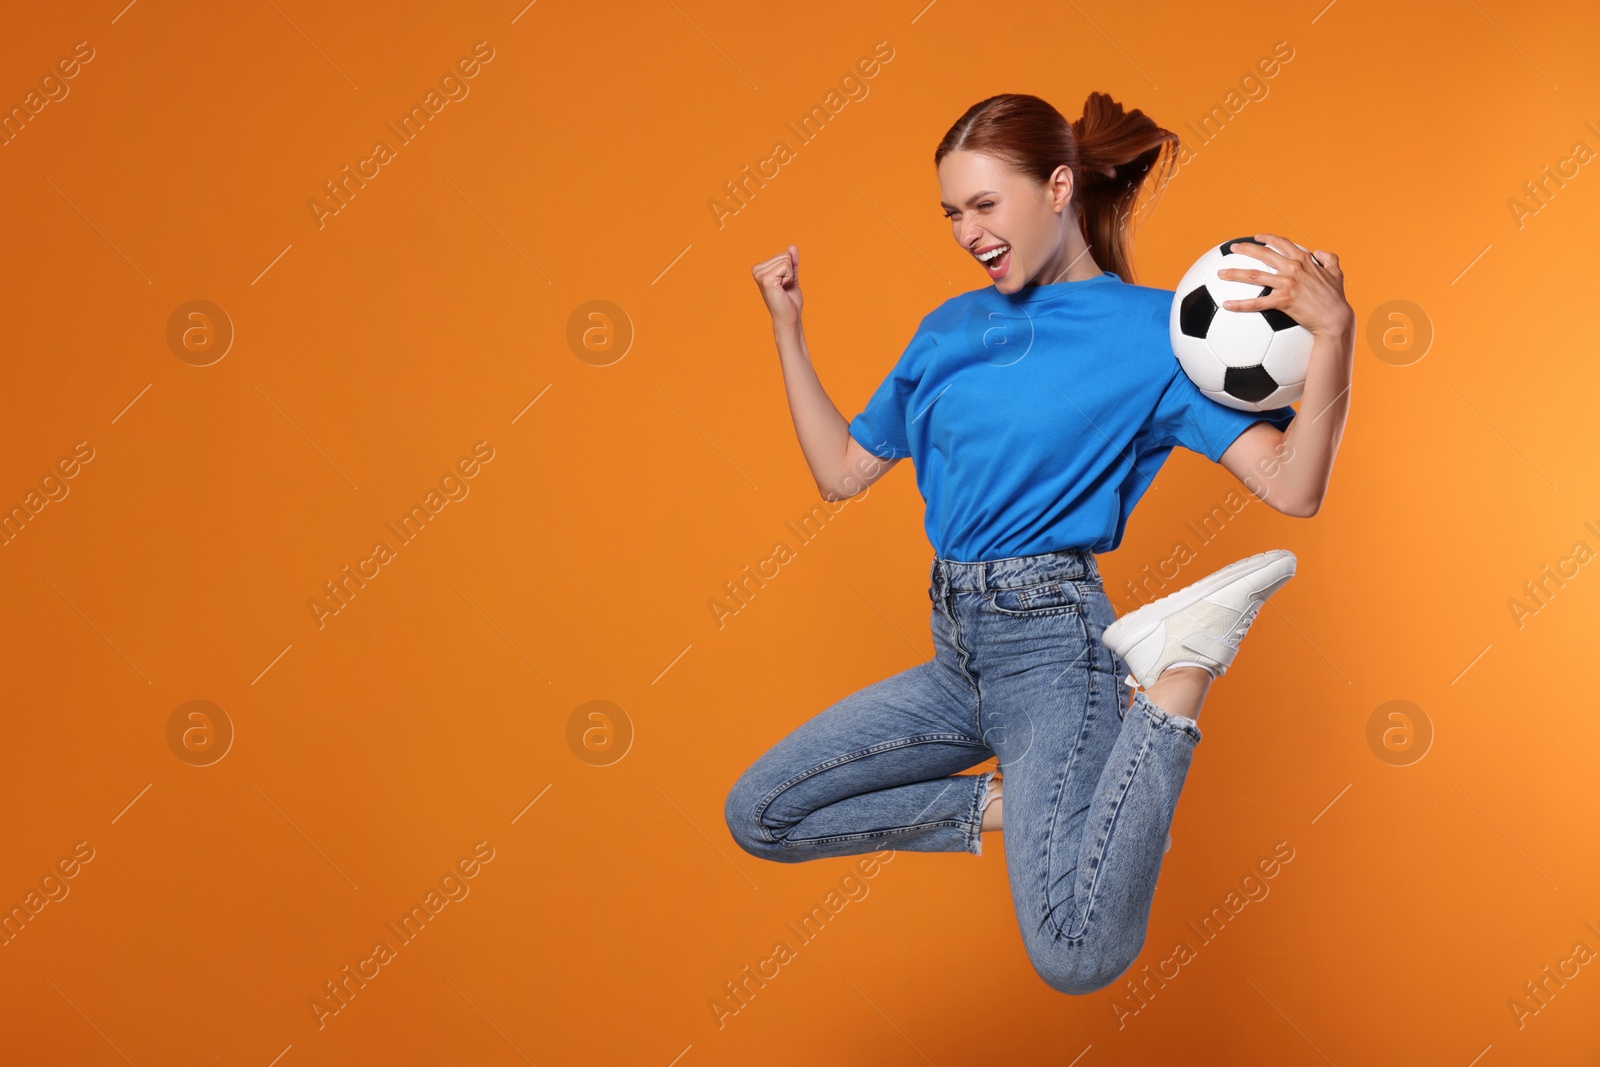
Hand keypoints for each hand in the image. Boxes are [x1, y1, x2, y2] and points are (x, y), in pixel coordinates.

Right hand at [752, 244, 802, 329]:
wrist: (789, 317)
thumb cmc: (789, 300)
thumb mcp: (791, 276)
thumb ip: (791, 262)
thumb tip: (792, 246)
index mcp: (760, 268)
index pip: (784, 254)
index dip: (789, 270)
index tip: (784, 284)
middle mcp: (757, 270)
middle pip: (785, 255)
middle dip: (790, 272)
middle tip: (784, 287)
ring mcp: (760, 275)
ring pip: (786, 260)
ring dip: (790, 276)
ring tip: (783, 289)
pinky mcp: (766, 279)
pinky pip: (786, 267)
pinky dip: (789, 278)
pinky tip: (782, 289)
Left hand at [1218, 233, 1353, 336]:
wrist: (1335, 318)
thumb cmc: (1336, 297)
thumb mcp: (1337, 272)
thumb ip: (1329, 258)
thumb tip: (1319, 252)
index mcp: (1304, 260)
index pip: (1282, 243)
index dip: (1268, 238)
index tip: (1257, 237)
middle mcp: (1293, 268)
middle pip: (1263, 254)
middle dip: (1246, 249)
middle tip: (1232, 248)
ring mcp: (1287, 284)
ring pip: (1254, 276)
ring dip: (1235, 273)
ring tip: (1220, 274)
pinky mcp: (1283, 301)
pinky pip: (1256, 303)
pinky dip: (1240, 304)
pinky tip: (1227, 305)